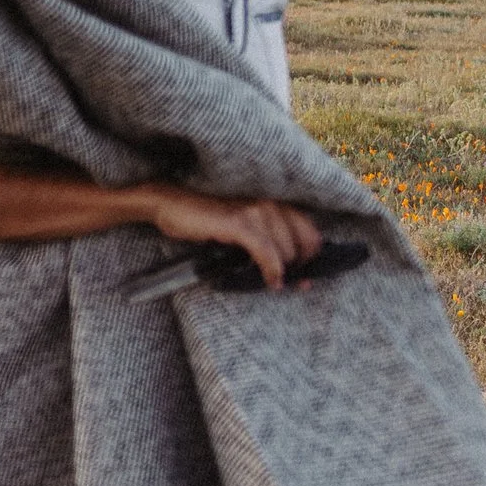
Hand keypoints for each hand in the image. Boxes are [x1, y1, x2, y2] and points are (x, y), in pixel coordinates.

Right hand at [144, 187, 321, 289]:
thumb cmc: (206, 217)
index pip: (310, 231)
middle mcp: (270, 202)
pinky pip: (267, 252)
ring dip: (283, 272)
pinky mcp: (239, 222)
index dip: (313, 257)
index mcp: (274, 201)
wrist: (172, 204)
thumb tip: (291, 265)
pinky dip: (272, 271)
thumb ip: (268, 236)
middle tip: (289, 284)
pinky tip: (270, 282)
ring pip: (286, 251)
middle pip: (304, 244)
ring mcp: (255, 210)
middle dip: (299, 268)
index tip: (306, 276)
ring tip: (273, 284)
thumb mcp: (243, 224)